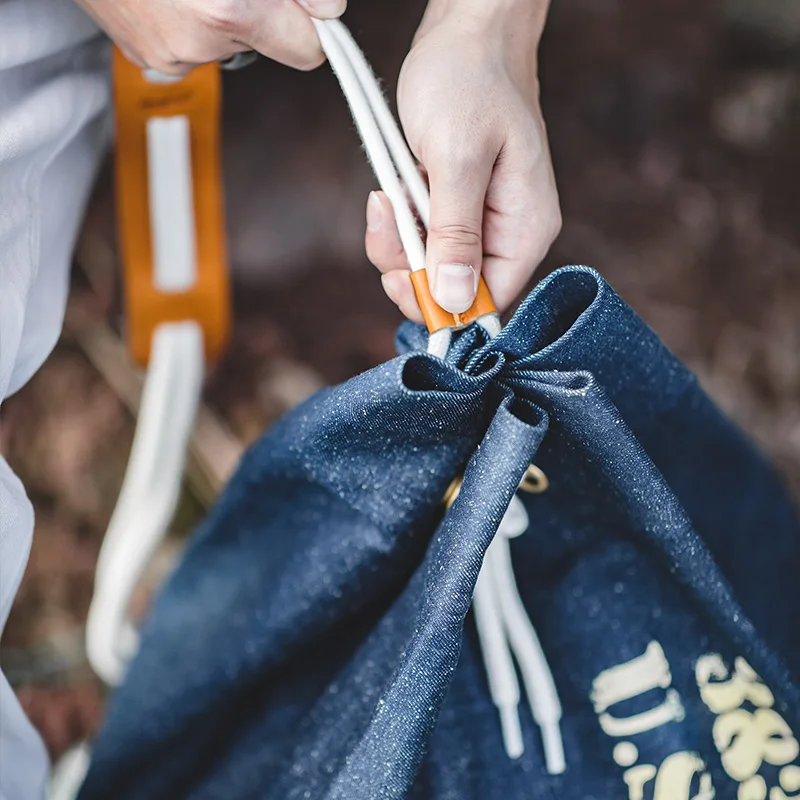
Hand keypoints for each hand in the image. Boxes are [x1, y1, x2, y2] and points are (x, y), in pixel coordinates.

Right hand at [74, 0, 345, 74]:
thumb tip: (330, 10)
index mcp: (228, 9)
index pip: (309, 49)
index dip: (313, 21)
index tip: (311, 8)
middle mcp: (201, 41)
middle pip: (272, 45)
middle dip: (268, 14)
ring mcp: (172, 56)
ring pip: (231, 44)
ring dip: (225, 15)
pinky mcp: (149, 60)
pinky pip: (194, 47)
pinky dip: (192, 23)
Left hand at [365, 0, 559, 322]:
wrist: (465, 32)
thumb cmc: (469, 81)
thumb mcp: (457, 158)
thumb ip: (455, 233)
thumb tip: (454, 300)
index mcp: (526, 229)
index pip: (489, 300)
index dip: (442, 305)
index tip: (400, 279)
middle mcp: (507, 234)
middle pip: (453, 290)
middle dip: (410, 266)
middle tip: (389, 220)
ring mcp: (480, 222)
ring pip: (430, 266)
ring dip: (397, 239)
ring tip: (389, 193)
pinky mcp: (455, 208)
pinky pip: (421, 238)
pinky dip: (398, 220)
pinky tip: (393, 188)